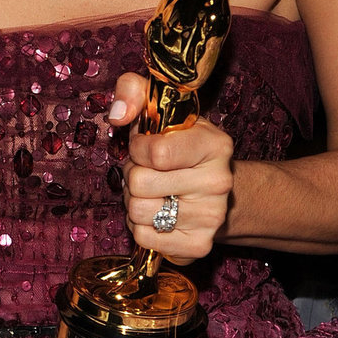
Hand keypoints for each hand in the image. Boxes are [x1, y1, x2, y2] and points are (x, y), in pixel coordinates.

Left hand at [108, 71, 232, 265]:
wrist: (210, 188)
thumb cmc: (178, 146)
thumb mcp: (162, 109)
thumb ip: (134, 91)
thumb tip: (118, 114)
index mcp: (216, 145)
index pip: (155, 152)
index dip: (138, 149)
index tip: (146, 147)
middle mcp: (220, 182)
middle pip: (141, 184)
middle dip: (134, 176)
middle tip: (148, 172)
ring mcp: (212, 217)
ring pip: (138, 212)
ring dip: (135, 202)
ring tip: (152, 192)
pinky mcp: (198, 246)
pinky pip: (144, 238)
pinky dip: (141, 227)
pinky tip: (158, 213)